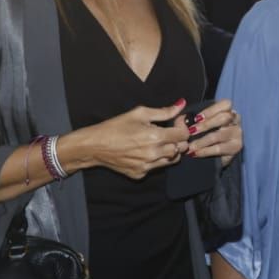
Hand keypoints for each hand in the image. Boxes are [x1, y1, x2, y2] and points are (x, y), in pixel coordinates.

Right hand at [61, 100, 190, 179]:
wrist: (94, 146)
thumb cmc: (116, 127)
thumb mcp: (139, 113)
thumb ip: (164, 112)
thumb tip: (181, 104)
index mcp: (155, 137)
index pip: (183, 135)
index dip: (183, 127)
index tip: (177, 122)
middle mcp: (154, 154)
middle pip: (181, 149)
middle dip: (179, 139)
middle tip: (169, 132)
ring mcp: (147, 166)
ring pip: (172, 160)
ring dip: (170, 150)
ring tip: (159, 142)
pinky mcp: (140, 174)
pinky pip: (157, 167)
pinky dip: (156, 160)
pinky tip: (146, 151)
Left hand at [174, 99, 242, 165]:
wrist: (210, 156)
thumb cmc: (202, 135)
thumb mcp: (194, 124)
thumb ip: (187, 120)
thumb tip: (182, 118)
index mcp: (227, 110)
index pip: (225, 104)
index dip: (210, 110)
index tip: (196, 118)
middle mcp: (236, 119)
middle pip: (225, 117)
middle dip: (206, 124)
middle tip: (191, 131)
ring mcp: (237, 133)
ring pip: (220, 135)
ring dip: (202, 141)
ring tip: (190, 146)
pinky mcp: (236, 147)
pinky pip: (219, 148)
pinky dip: (205, 151)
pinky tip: (195, 153)